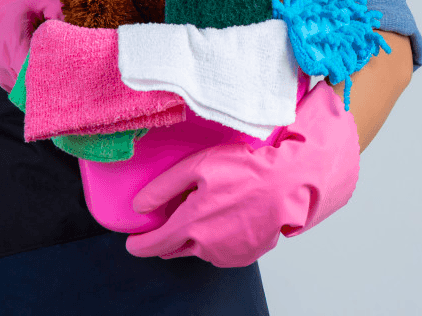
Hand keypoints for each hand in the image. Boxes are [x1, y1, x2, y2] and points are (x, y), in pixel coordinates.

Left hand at [125, 81, 359, 266]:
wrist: (289, 185)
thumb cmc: (248, 171)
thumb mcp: (199, 166)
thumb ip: (164, 186)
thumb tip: (140, 205)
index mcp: (191, 224)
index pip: (152, 245)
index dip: (138, 244)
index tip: (133, 241)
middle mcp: (206, 245)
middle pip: (173, 250)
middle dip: (167, 237)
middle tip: (174, 217)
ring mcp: (226, 254)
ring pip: (198, 249)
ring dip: (196, 236)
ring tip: (211, 210)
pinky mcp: (244, 256)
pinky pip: (221, 251)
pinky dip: (218, 239)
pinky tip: (229, 218)